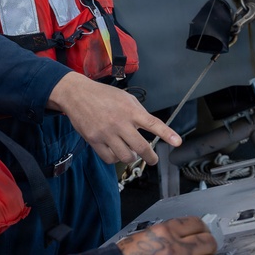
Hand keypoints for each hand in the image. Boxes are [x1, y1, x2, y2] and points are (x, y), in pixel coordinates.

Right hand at [46, 72, 180, 164]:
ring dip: (131, 157)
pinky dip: (115, 158)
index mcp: (130, 110)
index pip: (153, 124)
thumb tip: (150, 128)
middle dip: (151, 157)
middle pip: (141, 147)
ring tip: (131, 152)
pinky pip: (109, 158)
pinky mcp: (94, 140)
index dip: (167, 134)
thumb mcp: (125, 97)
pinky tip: (115, 151)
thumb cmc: (102, 95)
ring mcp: (106, 133)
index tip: (177, 142)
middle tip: (153, 159)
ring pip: (126, 157)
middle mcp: (120, 123)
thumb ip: (138, 112)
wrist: (77, 95)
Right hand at [117, 217, 217, 254]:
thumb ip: (161, 236)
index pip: (195, 224)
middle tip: (206, 248)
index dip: (202, 228)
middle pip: (208, 243)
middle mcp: (176, 250)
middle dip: (208, 245)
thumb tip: (176, 236)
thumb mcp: (138, 238)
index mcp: (164, 233)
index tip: (203, 231)